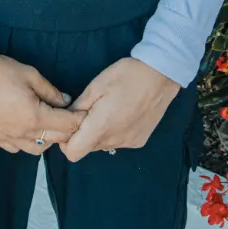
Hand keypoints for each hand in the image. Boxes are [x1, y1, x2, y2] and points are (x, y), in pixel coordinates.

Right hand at [0, 52, 83, 154]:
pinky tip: (27, 127)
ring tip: (48, 122)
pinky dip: (28, 142)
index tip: (86, 113)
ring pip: (37, 149)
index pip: (66, 125)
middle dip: (67, 130)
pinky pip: (18, 148)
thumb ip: (51, 91)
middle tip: (70, 117)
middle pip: (55, 140)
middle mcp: (22, 133)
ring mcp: (8, 138)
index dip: (79, 119)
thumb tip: (66, 101)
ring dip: (48, 138)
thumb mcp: (31, 75)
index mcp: (34, 116)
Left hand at [57, 58, 180, 161]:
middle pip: (88, 148)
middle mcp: (114, 141)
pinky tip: (122, 113)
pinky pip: (118, 142)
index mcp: (101, 128)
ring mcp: (129, 143)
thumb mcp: (96, 86)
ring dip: (99, 132)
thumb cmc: (126, 76)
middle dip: (82, 133)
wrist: (161, 75)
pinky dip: (114, 132)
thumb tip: (66, 119)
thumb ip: (78, 107)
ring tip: (107, 109)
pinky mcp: (139, 141)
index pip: (73, 153)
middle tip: (88, 110)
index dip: (66, 141)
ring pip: (103, 145)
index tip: (69, 123)